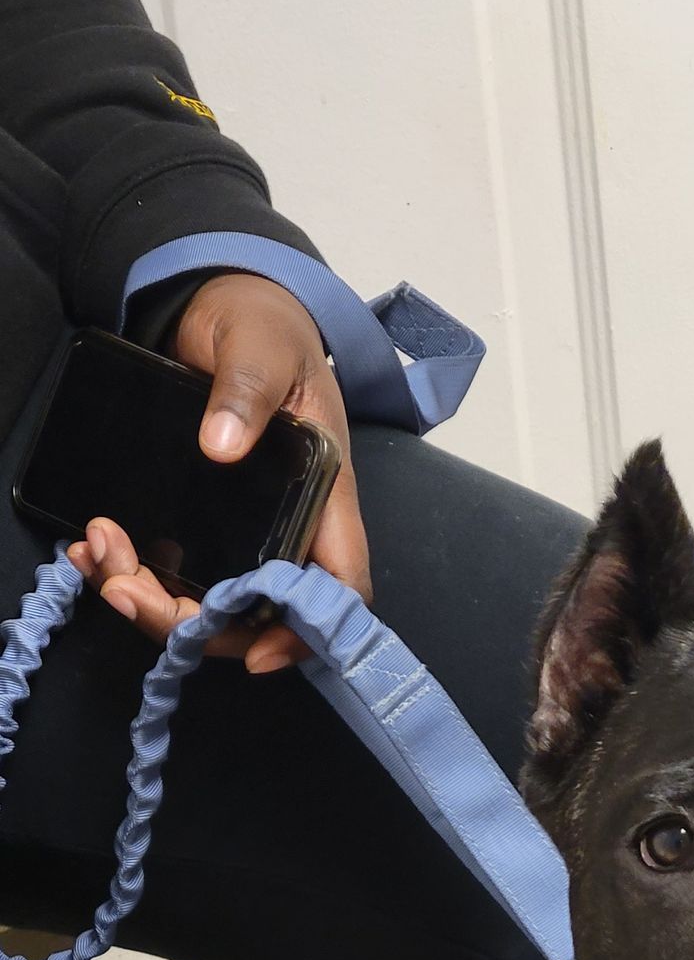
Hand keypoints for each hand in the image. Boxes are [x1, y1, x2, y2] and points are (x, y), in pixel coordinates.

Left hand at [78, 270, 369, 672]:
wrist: (223, 306)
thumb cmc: (263, 328)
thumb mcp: (261, 348)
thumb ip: (247, 391)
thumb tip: (224, 444)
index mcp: (324, 495)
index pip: (337, 585)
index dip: (306, 632)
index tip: (256, 653)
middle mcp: (288, 524)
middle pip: (257, 611)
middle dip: (190, 620)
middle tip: (124, 590)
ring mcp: (244, 527)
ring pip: (207, 597)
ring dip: (147, 598)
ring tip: (96, 557)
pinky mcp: (202, 520)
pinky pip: (170, 568)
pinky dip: (127, 570)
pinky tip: (89, 549)